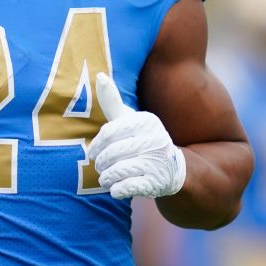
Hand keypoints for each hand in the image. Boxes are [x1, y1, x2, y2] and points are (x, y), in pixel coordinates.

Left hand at [86, 72, 186, 199]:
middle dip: (101, 163)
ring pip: (118, 170)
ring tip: (105, 178)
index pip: (109, 132)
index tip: (92, 152)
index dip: (96, 145)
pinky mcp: (156, 182)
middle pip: (112, 153)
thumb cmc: (142, 138)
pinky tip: (116, 188)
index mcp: (145, 121)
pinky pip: (128, 186)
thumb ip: (112, 101)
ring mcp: (156, 161)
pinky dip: (117, 189)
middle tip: (100, 167)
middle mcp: (153, 139)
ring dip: (107, 177)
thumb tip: (99, 76)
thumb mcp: (129, 119)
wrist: (172, 167)